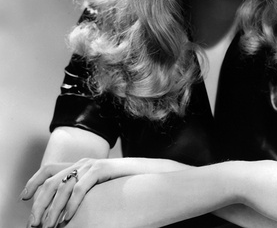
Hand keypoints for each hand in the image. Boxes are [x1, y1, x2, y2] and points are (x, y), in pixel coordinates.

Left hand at [22, 158, 143, 227]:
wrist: (145, 174)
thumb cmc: (120, 184)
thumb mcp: (96, 188)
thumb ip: (80, 192)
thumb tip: (61, 212)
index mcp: (78, 166)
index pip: (48, 169)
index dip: (33, 182)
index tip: (24, 198)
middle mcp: (81, 163)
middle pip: (50, 180)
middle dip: (39, 203)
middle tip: (34, 223)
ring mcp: (91, 165)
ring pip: (62, 186)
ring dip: (52, 208)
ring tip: (48, 225)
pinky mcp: (101, 169)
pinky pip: (80, 188)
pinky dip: (71, 204)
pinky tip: (67, 217)